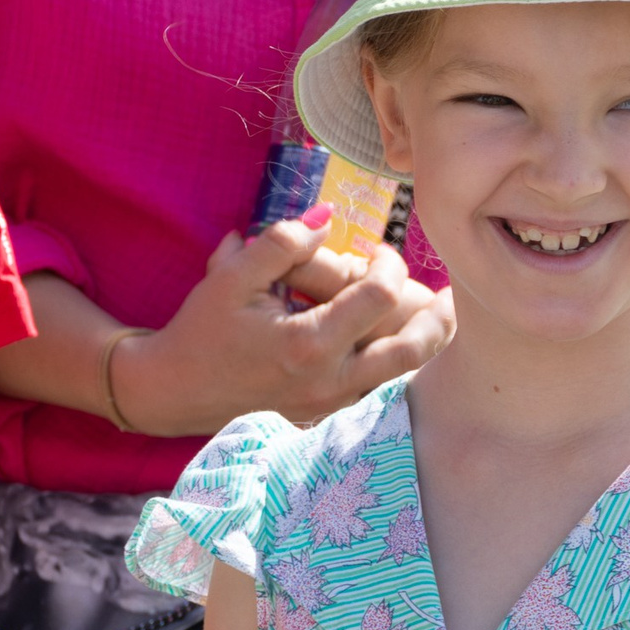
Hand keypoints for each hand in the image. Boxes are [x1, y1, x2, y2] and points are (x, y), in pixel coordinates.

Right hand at [117, 219, 453, 431]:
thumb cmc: (201, 329)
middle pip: (410, 349)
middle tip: (452, 295)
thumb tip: (326, 218)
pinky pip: (377, 388)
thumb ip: (280, 243)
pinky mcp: (324, 412)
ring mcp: (328, 402)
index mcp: (307, 342)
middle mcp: (327, 378)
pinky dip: (397, 363)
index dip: (388, 263)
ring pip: (400, 375)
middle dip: (439, 319)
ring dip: (425, 343)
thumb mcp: (230, 276)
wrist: (176, 389)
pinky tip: (402, 339)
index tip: (376, 248)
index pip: (378, 295)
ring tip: (443, 316)